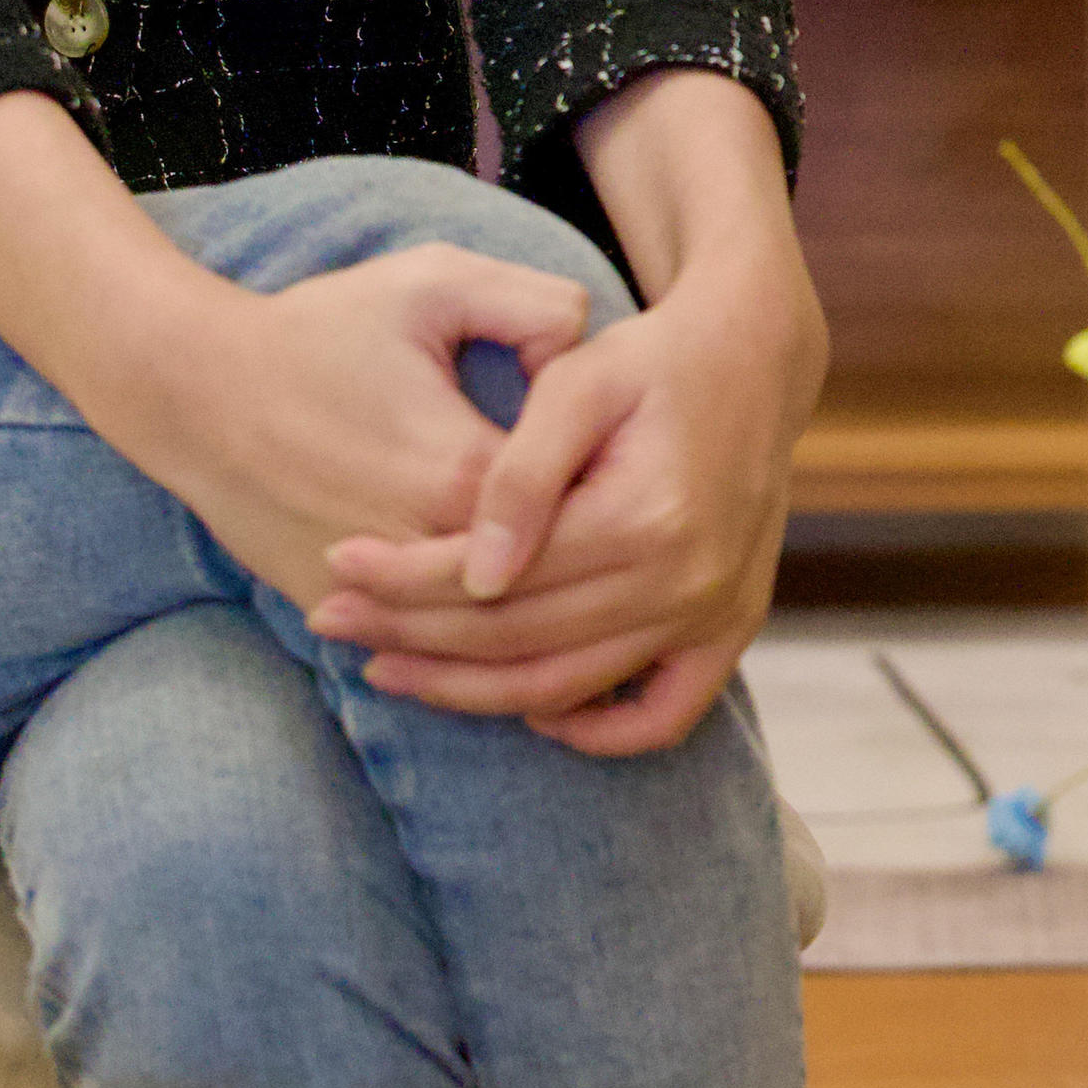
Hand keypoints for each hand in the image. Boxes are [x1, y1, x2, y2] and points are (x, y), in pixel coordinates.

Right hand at [101, 247, 598, 608]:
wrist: (194, 389)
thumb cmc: (316, 329)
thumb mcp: (435, 282)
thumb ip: (536, 304)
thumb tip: (593, 351)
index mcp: (468, 473)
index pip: (583, 504)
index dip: (609, 483)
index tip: (622, 462)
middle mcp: (427, 551)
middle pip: (543, 583)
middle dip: (587, 568)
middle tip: (622, 548)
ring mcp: (373, 598)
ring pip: (484, 635)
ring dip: (532, 622)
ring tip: (580, 600)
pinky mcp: (333, 618)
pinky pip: (417, 646)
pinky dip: (460, 641)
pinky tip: (501, 620)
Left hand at [312, 246, 820, 754]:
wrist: (755, 356)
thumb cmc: (652, 359)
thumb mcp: (579, 382)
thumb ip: (522, 475)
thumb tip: (478, 576)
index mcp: (645, 520)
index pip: (492, 580)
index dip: (403, 579)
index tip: (334, 565)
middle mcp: (685, 583)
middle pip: (516, 642)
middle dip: (410, 636)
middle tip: (333, 621)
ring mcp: (714, 615)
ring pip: (565, 688)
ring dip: (469, 691)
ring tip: (391, 667)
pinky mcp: (731, 629)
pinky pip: (660, 716)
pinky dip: (595, 731)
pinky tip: (528, 712)